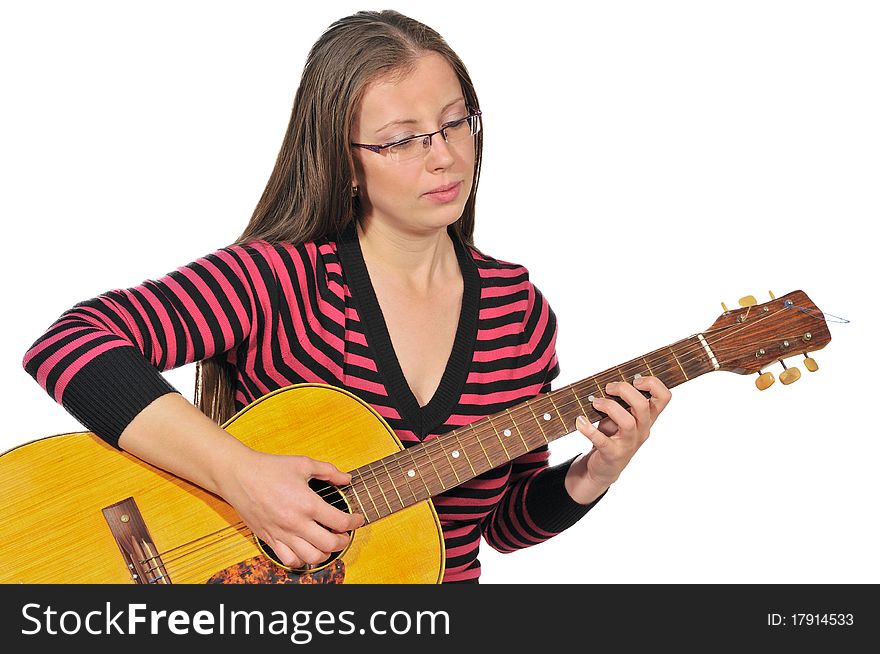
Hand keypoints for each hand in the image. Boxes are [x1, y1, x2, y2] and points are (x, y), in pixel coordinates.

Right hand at [218, 449, 364, 568]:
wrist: (239, 475)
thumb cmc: (269, 468)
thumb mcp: (303, 463)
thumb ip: (328, 471)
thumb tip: (346, 478)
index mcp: (307, 503)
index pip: (340, 521)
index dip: (354, 522)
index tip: (357, 519)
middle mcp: (295, 522)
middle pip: (329, 544)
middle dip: (343, 541)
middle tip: (345, 534)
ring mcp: (282, 533)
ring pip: (311, 557)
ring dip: (325, 554)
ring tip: (327, 544)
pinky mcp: (269, 539)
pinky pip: (288, 560)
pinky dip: (301, 560)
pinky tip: (306, 550)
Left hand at [568, 376, 671, 500]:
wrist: (604, 468)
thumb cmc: (613, 436)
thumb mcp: (621, 416)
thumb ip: (622, 401)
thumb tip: (611, 378)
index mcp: (647, 418)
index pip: (664, 398)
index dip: (653, 384)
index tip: (635, 379)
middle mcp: (642, 430)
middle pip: (643, 406)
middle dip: (624, 391)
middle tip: (608, 388)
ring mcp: (629, 444)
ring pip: (628, 422)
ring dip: (609, 407)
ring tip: (595, 402)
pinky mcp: (613, 454)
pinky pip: (602, 440)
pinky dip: (589, 429)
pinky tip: (580, 421)